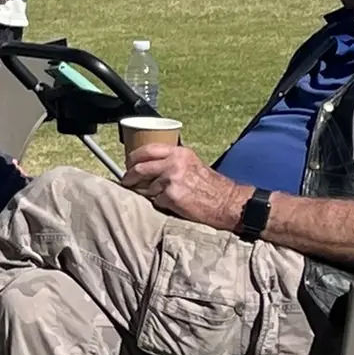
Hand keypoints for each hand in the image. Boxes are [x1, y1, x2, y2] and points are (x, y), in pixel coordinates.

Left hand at [121, 138, 237, 228]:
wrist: (226, 202)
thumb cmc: (210, 185)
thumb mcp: (191, 163)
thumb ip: (171, 161)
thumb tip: (146, 166)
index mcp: (178, 153)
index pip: (146, 150)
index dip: (133, 158)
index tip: (128, 164)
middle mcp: (174, 163)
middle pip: (139, 168)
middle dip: (130, 177)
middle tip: (127, 182)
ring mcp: (172, 179)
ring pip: (146, 188)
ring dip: (149, 194)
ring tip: (163, 196)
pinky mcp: (172, 196)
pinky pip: (156, 201)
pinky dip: (160, 204)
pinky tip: (172, 204)